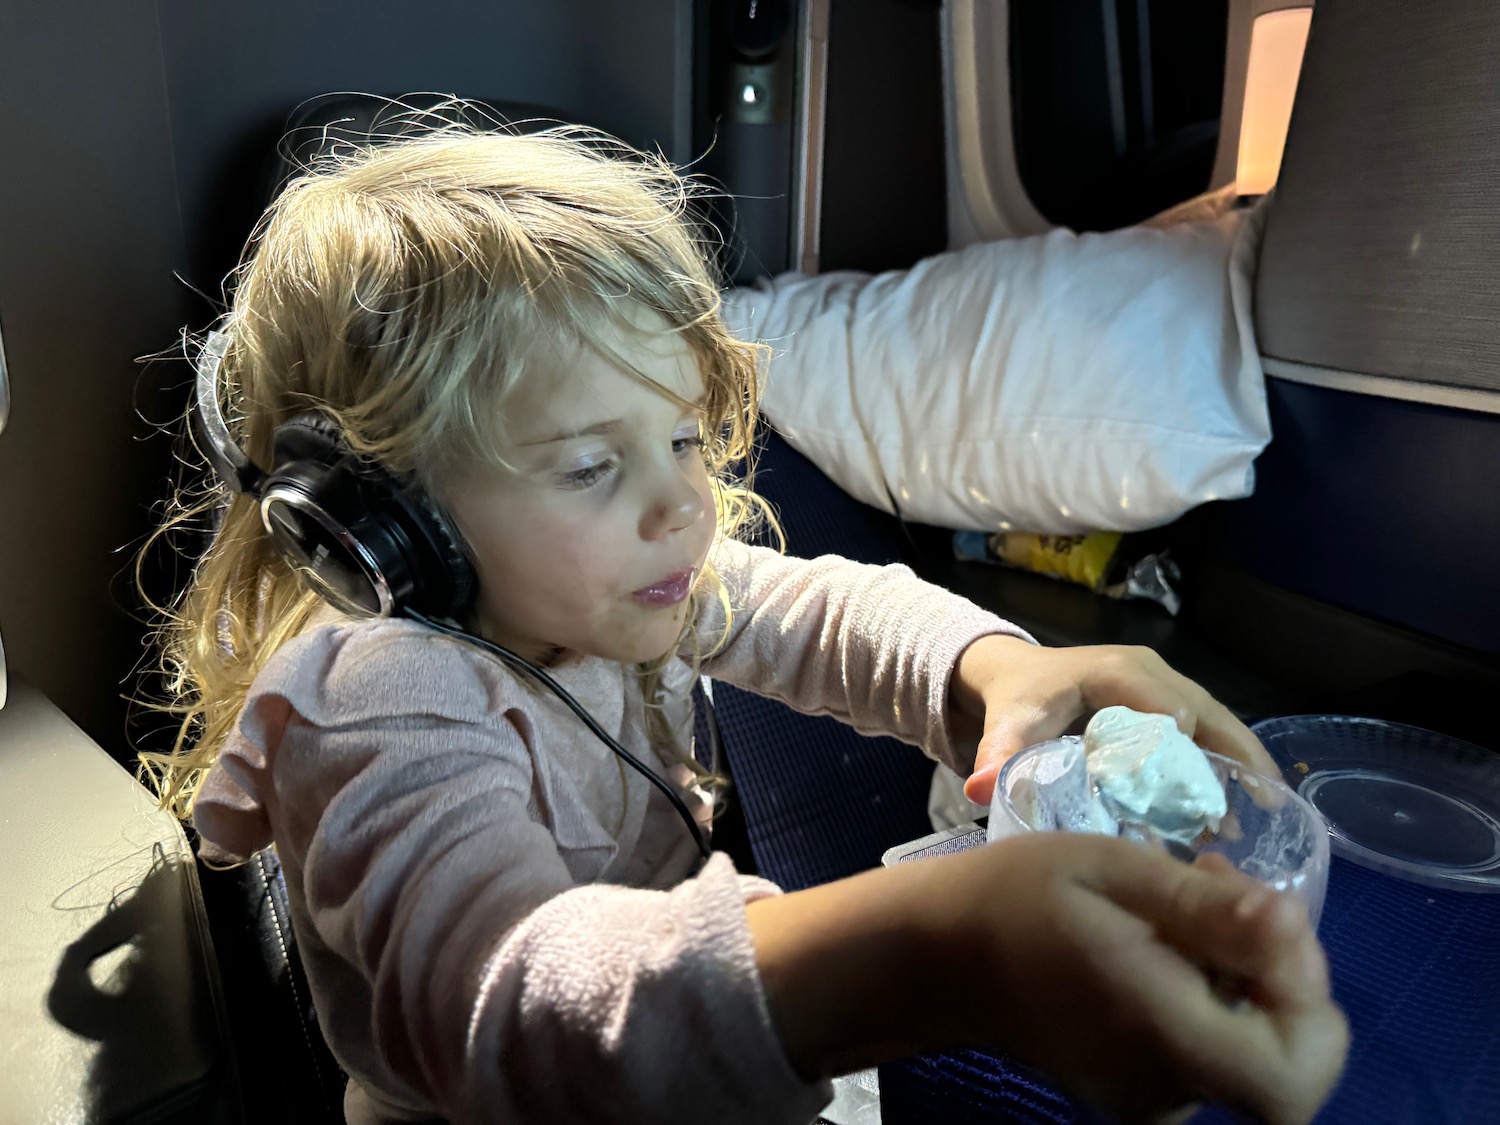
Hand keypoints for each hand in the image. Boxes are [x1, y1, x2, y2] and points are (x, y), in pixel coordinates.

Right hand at [948, 833, 1347, 1123]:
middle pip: (1287, 1060)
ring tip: (1195, 893)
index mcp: (1159, 1033)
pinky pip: (1215, 1048)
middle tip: (1229, 887)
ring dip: (1251, 972)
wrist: (940, 953)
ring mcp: (1152, 1097)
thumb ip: (1202, 905)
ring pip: (1255, 1048)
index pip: (1293, 1078)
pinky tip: (1174, 935)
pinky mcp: (1140, 1090)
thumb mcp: (1111, 870)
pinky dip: (1216, 991)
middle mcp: (1165, 1087)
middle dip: (1285, 971)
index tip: (1264, 921)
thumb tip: (1290, 920)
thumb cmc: (1020, 895)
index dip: (1309, 1003)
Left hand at [950, 636, 1277, 805]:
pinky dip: (1226, 764)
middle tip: (1261, 810)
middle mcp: (1153, 673)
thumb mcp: (1007, 721)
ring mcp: (1167, 686)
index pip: (1169, 710)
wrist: (1015, 676)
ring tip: (1261, 817)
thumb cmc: (1017, 697)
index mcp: (1119, 672)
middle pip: (1209, 713)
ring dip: (1239, 766)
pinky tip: (1239, 809)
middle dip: (1235, 759)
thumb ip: (997, 753)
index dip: (1186, 755)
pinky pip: (1208, 731)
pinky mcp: (1170, 702)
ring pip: (1217, 723)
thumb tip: (979, 791)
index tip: (1196, 804)